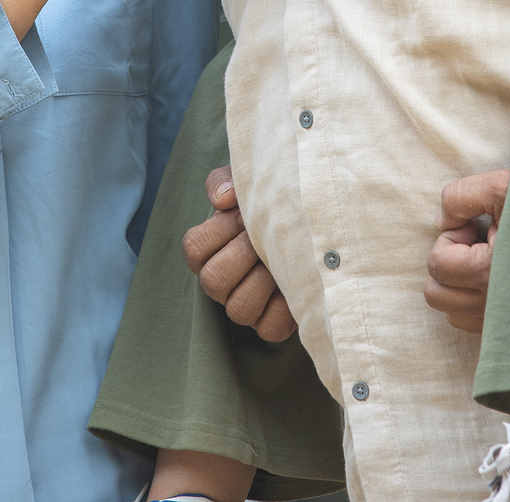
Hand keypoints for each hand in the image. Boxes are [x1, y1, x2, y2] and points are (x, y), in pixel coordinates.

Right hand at [181, 166, 296, 341]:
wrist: (316, 227)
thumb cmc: (272, 204)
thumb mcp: (247, 185)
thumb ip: (227, 181)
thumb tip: (223, 198)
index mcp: (209, 251)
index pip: (194, 248)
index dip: (220, 230)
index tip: (244, 216)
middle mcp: (221, 283)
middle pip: (212, 280)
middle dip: (244, 254)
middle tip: (267, 237)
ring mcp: (244, 307)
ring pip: (238, 309)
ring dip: (264, 281)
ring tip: (283, 260)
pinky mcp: (271, 325)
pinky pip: (268, 327)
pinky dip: (284, 307)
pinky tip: (295, 283)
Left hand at [424, 169, 509, 333]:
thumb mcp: (505, 187)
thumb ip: (462, 196)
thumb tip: (441, 221)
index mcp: (488, 274)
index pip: (438, 265)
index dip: (453, 238)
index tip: (481, 227)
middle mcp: (494, 308)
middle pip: (437, 294)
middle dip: (452, 262)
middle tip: (484, 243)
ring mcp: (505, 326)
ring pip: (453, 312)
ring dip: (463, 284)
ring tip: (496, 261)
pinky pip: (475, 325)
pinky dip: (478, 302)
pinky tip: (504, 278)